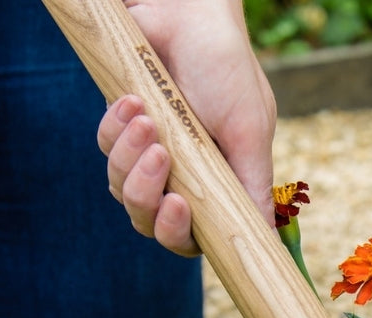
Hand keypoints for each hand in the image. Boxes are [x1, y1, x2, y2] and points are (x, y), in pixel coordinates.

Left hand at [97, 0, 276, 254]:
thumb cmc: (226, 68)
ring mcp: (151, 156)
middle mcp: (183, 179)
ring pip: (122, 190)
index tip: (179, 207)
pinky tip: (133, 101)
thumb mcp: (249, 132)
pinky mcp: (122, 129)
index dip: (180, 235)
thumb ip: (254, 186)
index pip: (192, 237)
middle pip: (149, 223)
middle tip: (161, 157)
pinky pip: (106, 149)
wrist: (186, 12)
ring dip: (130, 159)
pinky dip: (116, 130)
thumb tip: (266, 240)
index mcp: (217, 188)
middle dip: (147, 195)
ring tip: (146, 117)